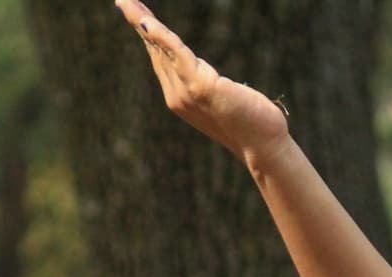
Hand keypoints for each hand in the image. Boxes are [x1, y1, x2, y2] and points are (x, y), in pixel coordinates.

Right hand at [116, 0, 290, 168]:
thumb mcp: (225, 98)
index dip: (148, 35)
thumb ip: (207, 83)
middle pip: (156, 51)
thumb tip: (201, 69)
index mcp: (182, 97)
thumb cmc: (253, 124)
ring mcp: (186, 93)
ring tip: (127, 2)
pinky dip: (163, 37)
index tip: (136, 13)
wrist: (264, 147)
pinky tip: (149, 22)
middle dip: (139, 22)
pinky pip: (178, 55)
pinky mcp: (201, 88)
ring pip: (161, 50)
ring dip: (143, 23)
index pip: (161, 59)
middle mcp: (178, 96)